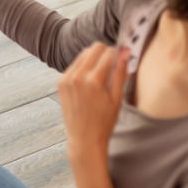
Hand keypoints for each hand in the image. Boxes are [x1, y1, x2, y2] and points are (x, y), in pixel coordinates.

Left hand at [58, 43, 129, 163]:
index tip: (123, 56)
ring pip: (83, 54)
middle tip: (114, 63)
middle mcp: (77, 77)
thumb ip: (121, 73)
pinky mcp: (60, 82)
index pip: (107, 52)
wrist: (84, 139)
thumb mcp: (117, 98)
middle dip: (106, 52)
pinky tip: (91, 79)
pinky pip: (74, 65)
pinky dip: (84, 66)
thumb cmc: (104, 122)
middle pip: (93, 48)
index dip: (118, 52)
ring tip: (103, 72)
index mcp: (93, 81)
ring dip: (94, 57)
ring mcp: (66, 79)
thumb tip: (126, 52)